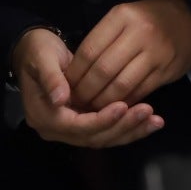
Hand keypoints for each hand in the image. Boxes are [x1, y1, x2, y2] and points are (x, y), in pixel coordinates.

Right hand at [12, 26, 163, 147]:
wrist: (35, 51)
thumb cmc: (38, 51)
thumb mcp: (42, 58)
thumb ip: (51, 78)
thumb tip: (60, 99)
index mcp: (44, 117)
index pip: (76, 126)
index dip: (100, 119)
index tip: (123, 105)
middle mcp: (57, 130)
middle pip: (93, 137)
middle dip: (122, 126)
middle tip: (148, 112)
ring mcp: (71, 129)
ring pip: (104, 138)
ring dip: (130, 130)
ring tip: (155, 120)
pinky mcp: (84, 124)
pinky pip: (108, 131)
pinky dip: (128, 127)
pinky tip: (149, 121)